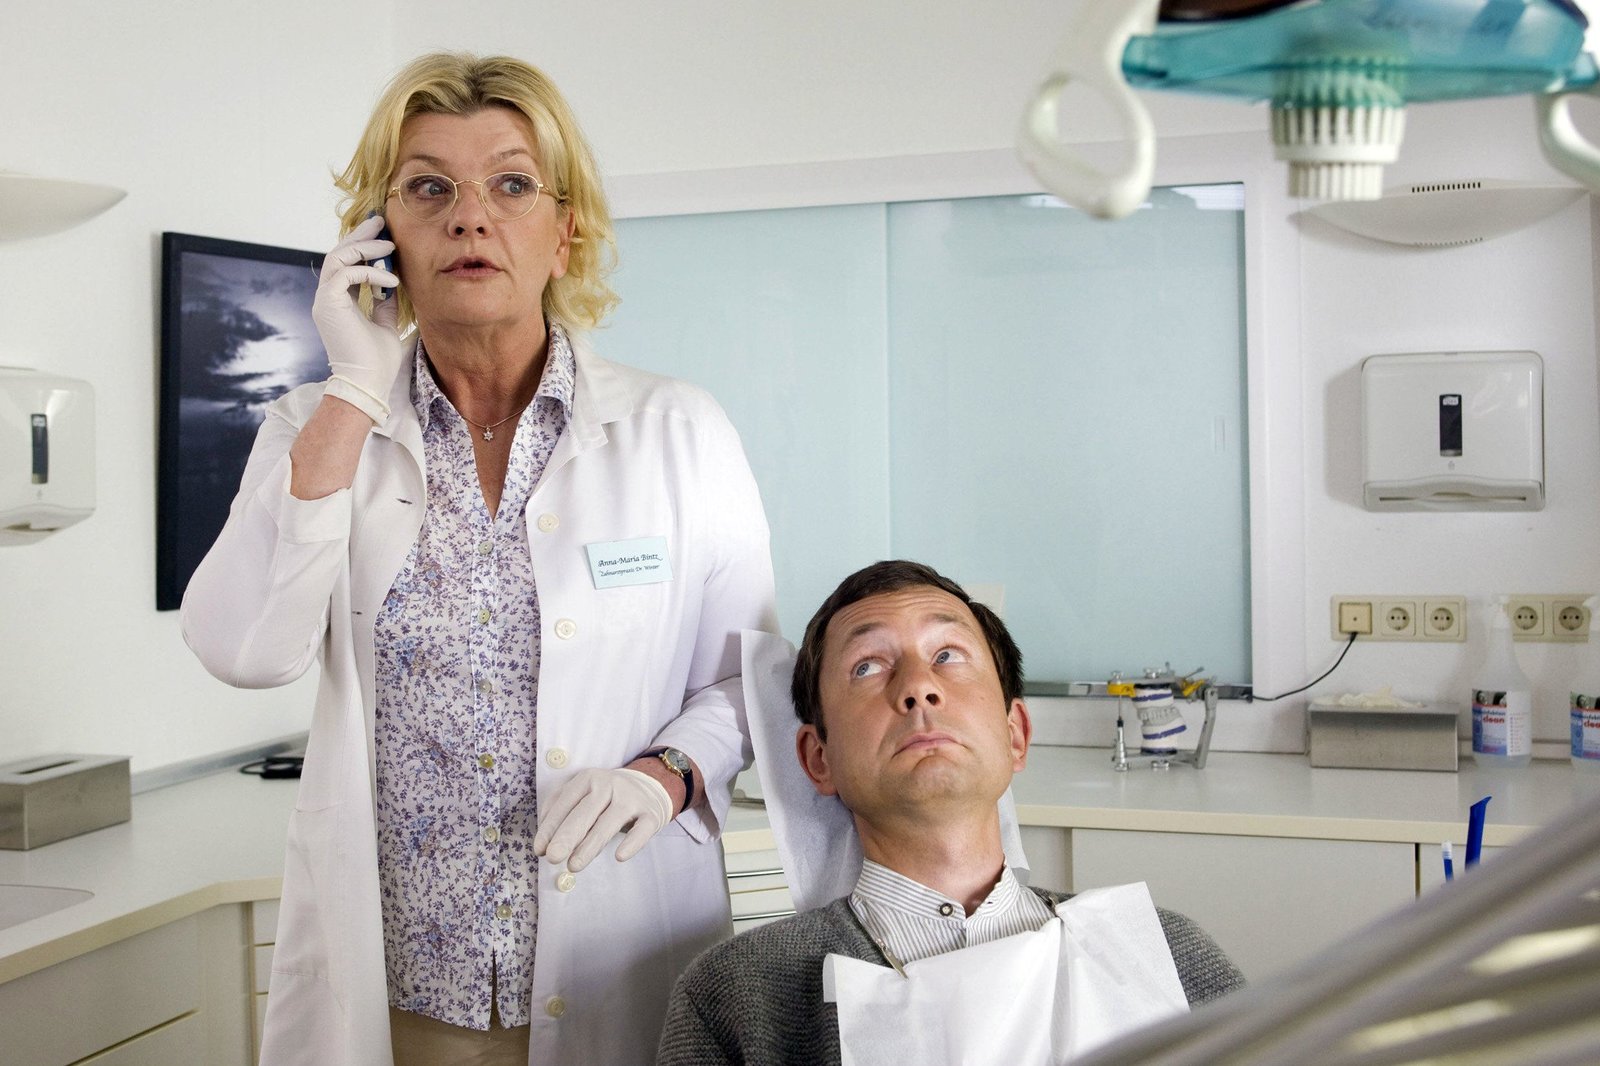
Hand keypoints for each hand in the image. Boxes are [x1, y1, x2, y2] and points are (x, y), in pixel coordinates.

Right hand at [313, 214, 402, 423]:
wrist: (368, 384)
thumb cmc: (376, 361)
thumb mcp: (385, 323)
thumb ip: (384, 301)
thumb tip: (391, 281)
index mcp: (338, 301)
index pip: (346, 264)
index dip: (362, 245)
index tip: (382, 233)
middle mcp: (327, 297)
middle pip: (338, 253)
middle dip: (360, 235)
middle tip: (380, 221)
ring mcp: (324, 300)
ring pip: (338, 258)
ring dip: (365, 249)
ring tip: (390, 246)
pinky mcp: (328, 304)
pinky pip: (346, 274)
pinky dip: (370, 273)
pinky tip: (392, 280)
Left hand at [534, 768, 674, 871]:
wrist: (650, 785)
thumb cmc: (606, 797)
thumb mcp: (582, 793)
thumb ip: (559, 810)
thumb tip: (543, 843)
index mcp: (588, 779)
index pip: (565, 803)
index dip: (550, 827)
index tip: (540, 850)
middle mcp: (609, 784)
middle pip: (585, 813)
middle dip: (567, 836)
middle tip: (553, 857)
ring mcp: (632, 798)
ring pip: (609, 823)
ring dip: (590, 846)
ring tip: (574, 866)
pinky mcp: (651, 814)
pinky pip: (642, 830)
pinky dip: (632, 843)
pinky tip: (619, 856)